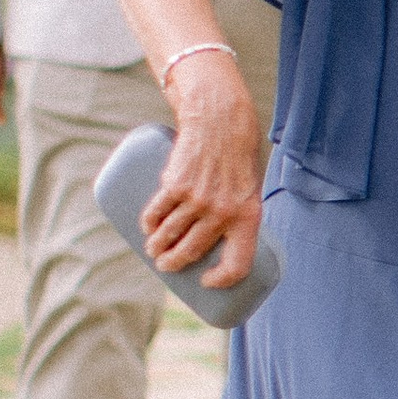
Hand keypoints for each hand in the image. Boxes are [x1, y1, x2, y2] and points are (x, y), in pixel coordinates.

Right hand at [139, 64, 264, 287]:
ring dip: (157, 247)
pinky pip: (156, 213)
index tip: (207, 280)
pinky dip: (149, 223)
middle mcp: (223, 213)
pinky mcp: (176, 186)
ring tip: (154, 249)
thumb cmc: (239, 153)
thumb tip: (219, 237)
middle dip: (174, 263)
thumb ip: (237, 211)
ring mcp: (198, 200)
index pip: (238, 264)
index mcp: (248, 216)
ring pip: (170, 235)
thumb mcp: (250, 187)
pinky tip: (147, 228)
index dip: (222, 279)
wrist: (221, 118)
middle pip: (192, 252)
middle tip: (166, 265)